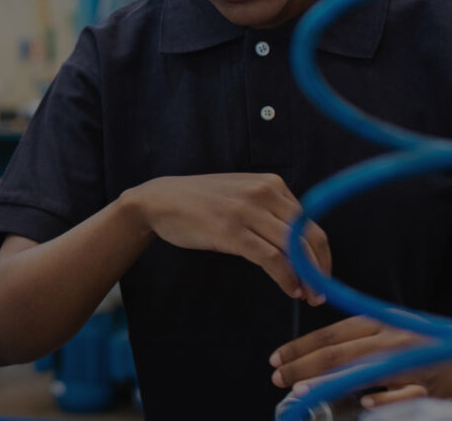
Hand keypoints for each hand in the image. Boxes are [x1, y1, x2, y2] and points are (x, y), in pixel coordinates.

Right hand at [132, 173, 330, 300]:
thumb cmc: (200, 202)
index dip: (321, 253)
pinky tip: (290, 290)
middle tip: (322, 293)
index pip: (311, 222)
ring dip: (308, 278)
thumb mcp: (241, 196)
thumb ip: (270, 211)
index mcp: (271, 184)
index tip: (322, 275)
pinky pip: (271, 258)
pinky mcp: (231, 230)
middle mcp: (264, 192)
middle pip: (309, 235)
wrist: (159, 200)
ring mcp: (247, 210)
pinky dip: (286, 278)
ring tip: (309, 297)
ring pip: (294, 248)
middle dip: (321, 268)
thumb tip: (300, 245)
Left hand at [271, 316, 451, 407]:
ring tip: (302, 390)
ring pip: (364, 371)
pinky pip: (405, 394)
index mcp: (380, 323)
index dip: (301, 346)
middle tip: (278, 377)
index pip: (331, 334)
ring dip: (329, 381)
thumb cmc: (422, 346)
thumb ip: (358, 341)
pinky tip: (366, 404)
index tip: (276, 357)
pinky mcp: (432, 386)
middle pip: (339, 353)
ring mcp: (412, 362)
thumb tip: (316, 355)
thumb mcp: (390, 333)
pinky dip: (385, 398)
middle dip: (302, 365)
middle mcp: (393, 339)